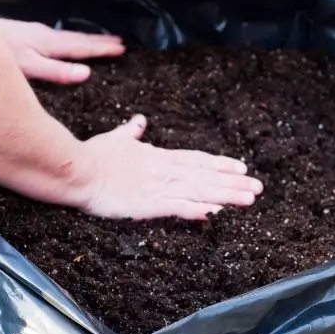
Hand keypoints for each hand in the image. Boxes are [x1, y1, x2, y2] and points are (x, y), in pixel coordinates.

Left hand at [0, 18, 124, 83]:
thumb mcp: (28, 66)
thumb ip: (56, 71)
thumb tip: (87, 74)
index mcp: (50, 43)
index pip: (83, 46)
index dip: (102, 49)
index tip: (122, 49)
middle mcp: (46, 36)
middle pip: (79, 39)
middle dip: (100, 42)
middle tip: (121, 44)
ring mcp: (36, 34)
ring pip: (69, 38)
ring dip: (87, 40)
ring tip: (102, 43)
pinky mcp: (27, 35)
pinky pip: (58, 38)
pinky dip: (71, 41)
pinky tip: (67, 44)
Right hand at [78, 115, 263, 219]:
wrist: (76, 168)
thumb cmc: (93, 155)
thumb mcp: (116, 139)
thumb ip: (131, 132)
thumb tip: (139, 120)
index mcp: (160, 157)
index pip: (198, 160)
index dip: (221, 165)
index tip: (242, 168)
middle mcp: (166, 170)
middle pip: (207, 176)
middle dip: (234, 182)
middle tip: (258, 187)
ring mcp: (160, 186)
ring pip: (201, 191)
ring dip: (227, 195)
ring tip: (249, 199)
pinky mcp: (150, 203)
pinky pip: (178, 207)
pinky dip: (197, 209)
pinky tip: (215, 213)